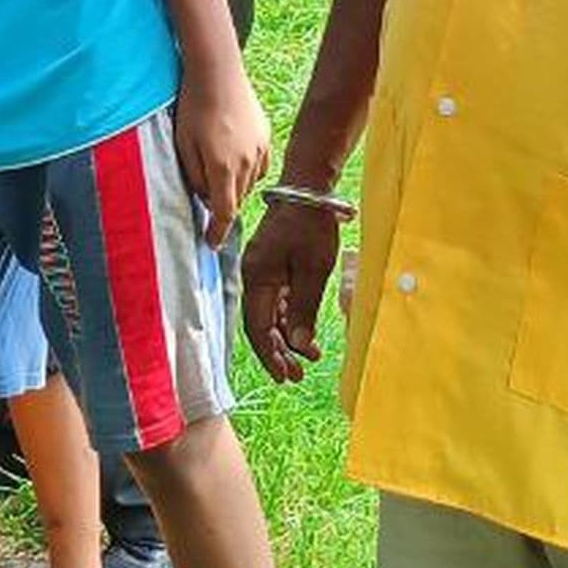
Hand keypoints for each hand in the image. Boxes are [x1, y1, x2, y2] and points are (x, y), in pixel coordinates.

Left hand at [173, 67, 269, 246]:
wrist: (217, 72)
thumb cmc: (193, 107)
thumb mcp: (183, 145)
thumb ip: (195, 177)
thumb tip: (204, 198)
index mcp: (223, 168)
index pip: (224, 213)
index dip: (217, 232)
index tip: (211, 243)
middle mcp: (247, 164)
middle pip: (237, 199)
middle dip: (222, 205)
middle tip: (205, 200)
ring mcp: (260, 150)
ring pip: (249, 184)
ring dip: (234, 187)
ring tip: (216, 171)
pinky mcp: (265, 137)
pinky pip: (259, 166)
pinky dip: (246, 171)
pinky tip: (232, 158)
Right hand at [239, 197, 341, 382]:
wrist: (310, 191)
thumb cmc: (311, 226)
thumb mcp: (313, 270)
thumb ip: (303, 308)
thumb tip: (296, 344)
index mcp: (257, 278)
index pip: (258, 327)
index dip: (271, 355)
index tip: (286, 376)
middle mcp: (254, 277)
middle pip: (261, 324)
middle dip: (278, 352)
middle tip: (297, 375)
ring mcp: (263, 271)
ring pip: (270, 314)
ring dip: (286, 337)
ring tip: (308, 358)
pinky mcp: (274, 266)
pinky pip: (277, 301)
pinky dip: (290, 319)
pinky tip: (305, 332)